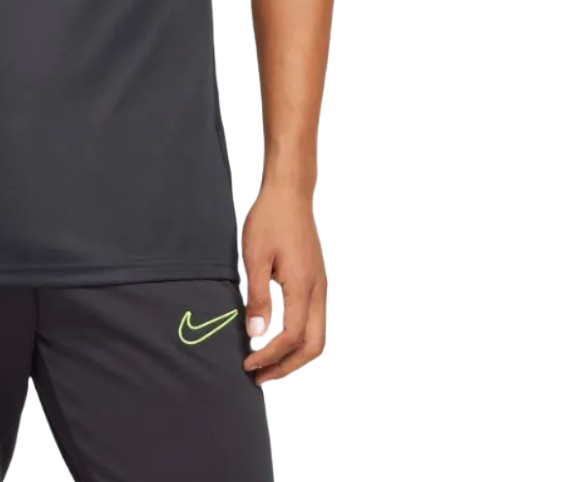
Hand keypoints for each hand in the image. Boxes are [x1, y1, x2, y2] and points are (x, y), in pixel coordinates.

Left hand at [241, 185, 326, 384]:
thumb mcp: (255, 256)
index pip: (291, 337)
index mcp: (303, 286)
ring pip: (317, 335)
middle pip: (313, 346)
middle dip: (287, 367)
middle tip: (259, 376)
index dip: (270, 355)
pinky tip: (277, 337)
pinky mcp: (317, 280)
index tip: (248, 362)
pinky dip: (299, 338)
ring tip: (266, 363)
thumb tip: (255, 333)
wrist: (290, 193)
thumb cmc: (270, 219)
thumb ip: (257, 297)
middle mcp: (318, 290)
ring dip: (294, 355)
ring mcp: (321, 286)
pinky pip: (315, 320)